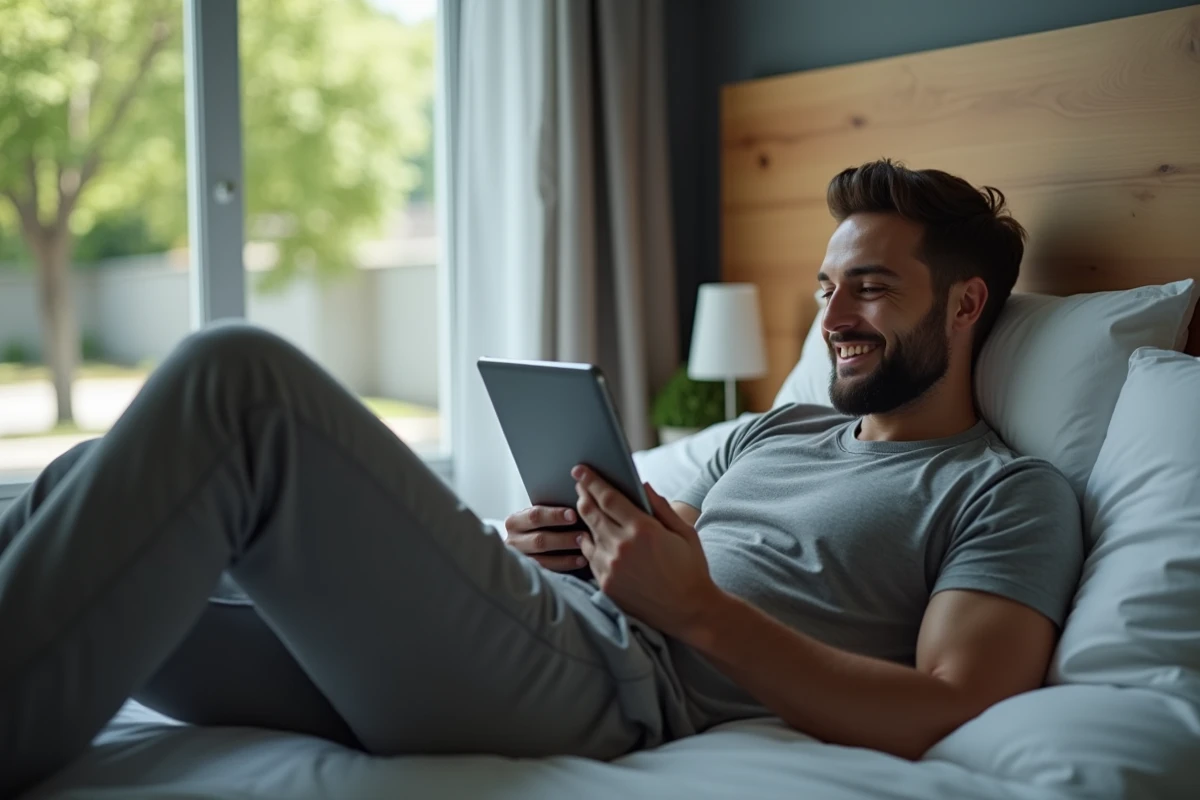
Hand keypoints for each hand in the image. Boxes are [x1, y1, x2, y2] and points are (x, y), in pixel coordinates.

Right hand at [503, 505, 589, 572]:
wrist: (525, 548)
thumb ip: (550, 515)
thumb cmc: (538, 528)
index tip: (573, 515)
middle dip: (564, 538)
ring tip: (585, 552)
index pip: (534, 516)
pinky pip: (547, 572)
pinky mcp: (527, 573)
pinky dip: (565, 567)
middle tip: (583, 536)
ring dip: (566, 557)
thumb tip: (577, 509)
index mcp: (514, 522)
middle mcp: (512, 541)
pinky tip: (580, 562)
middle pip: (539, 540)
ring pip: (542, 560)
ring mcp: (519, 560)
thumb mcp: (538, 519)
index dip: (555, 516)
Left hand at [572, 465, 721, 638]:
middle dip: (583, 495)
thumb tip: (643, 484)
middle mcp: (622, 546)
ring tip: (586, 509)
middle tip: (579, 484)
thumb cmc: (691, 568)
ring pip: (587, 534)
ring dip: (585, 519)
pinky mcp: (606, 584)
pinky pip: (590, 558)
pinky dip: (588, 544)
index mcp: (643, 529)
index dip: (592, 481)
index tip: (580, 470)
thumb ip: (661, 507)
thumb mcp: (684, 532)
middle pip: (591, 512)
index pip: (608, 497)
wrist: (690, 612)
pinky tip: (590, 538)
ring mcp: (611, 567)